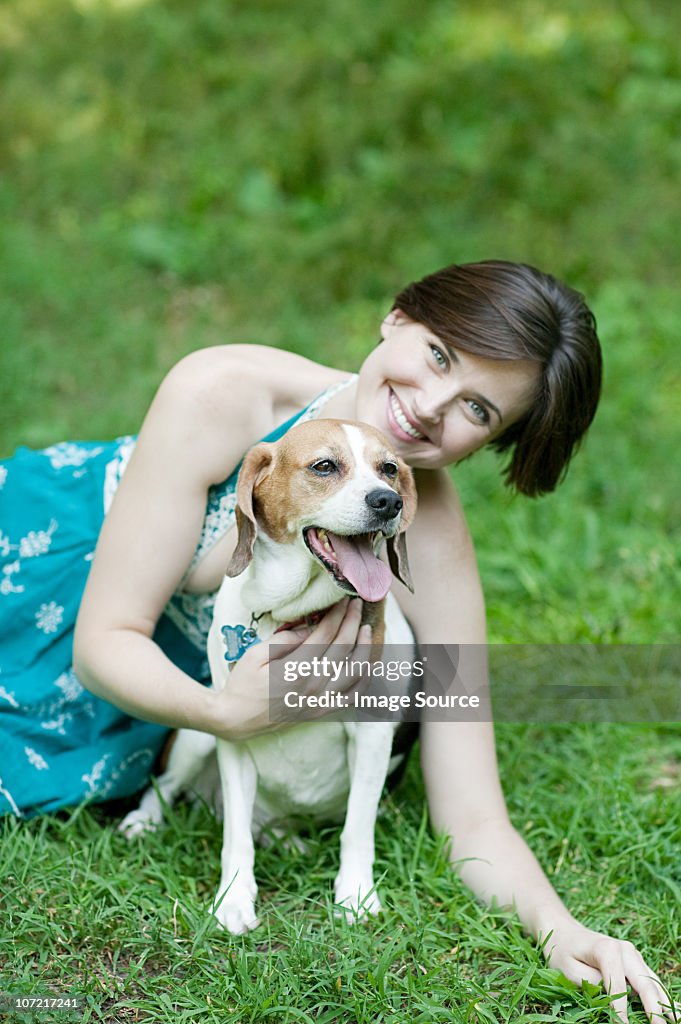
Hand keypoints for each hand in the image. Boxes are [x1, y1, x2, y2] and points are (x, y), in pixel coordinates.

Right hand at [215, 597, 373, 739]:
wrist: (237, 720)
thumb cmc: (243, 684)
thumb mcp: (255, 654)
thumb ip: (286, 640)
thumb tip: (310, 626)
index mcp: (296, 670)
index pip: (325, 634)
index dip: (337, 614)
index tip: (344, 600)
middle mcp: (313, 686)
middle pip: (343, 648)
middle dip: (352, 622)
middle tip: (357, 605)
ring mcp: (320, 702)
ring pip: (355, 672)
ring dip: (364, 647)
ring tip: (366, 629)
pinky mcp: (322, 712)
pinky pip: (353, 696)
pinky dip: (365, 679)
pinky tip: (367, 664)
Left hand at [541, 917, 677, 1022]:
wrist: (564, 931)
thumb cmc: (562, 951)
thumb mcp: (568, 970)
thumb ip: (592, 984)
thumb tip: (614, 996)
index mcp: (607, 949)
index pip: (619, 988)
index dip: (622, 1012)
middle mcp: (625, 950)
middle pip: (645, 985)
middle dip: (655, 1010)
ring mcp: (633, 954)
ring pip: (653, 983)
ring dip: (665, 1003)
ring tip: (677, 1022)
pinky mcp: (635, 961)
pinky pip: (651, 980)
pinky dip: (662, 996)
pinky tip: (674, 1011)